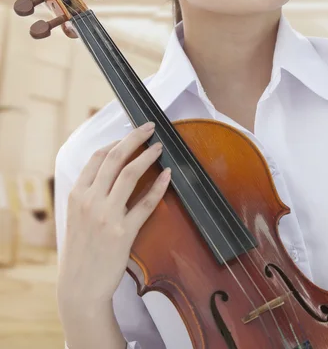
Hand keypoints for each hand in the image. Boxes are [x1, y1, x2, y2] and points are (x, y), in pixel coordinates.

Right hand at [57, 122, 170, 313]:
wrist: (80, 286)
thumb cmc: (80, 250)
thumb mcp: (75, 215)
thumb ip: (88, 192)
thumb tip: (107, 171)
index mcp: (77, 194)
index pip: (98, 157)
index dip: (117, 141)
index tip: (130, 134)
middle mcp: (90, 200)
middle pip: (115, 157)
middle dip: (134, 137)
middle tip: (149, 126)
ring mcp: (107, 215)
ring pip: (130, 173)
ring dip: (148, 155)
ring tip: (160, 146)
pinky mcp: (124, 232)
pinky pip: (146, 203)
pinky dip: (159, 186)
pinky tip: (168, 175)